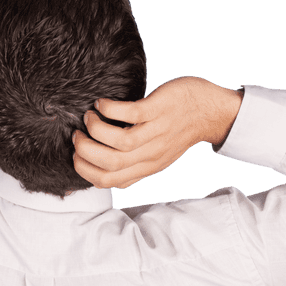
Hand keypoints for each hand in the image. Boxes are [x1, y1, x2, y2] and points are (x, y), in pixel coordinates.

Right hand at [72, 76, 241, 189]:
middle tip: (78, 135)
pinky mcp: (159, 110)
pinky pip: (129, 114)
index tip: (76, 155)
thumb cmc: (178, 130)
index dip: (85, 170)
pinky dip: (109, 109)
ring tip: (89, 117)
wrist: (210, 112)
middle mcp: (150, 155)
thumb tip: (101, 170)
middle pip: (109, 164)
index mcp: (145, 168)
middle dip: (84, 150)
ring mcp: (155, 133)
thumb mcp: (156, 157)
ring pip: (118, 142)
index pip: (108, 181)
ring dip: (95, 129)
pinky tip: (102, 104)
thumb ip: (133, 165)